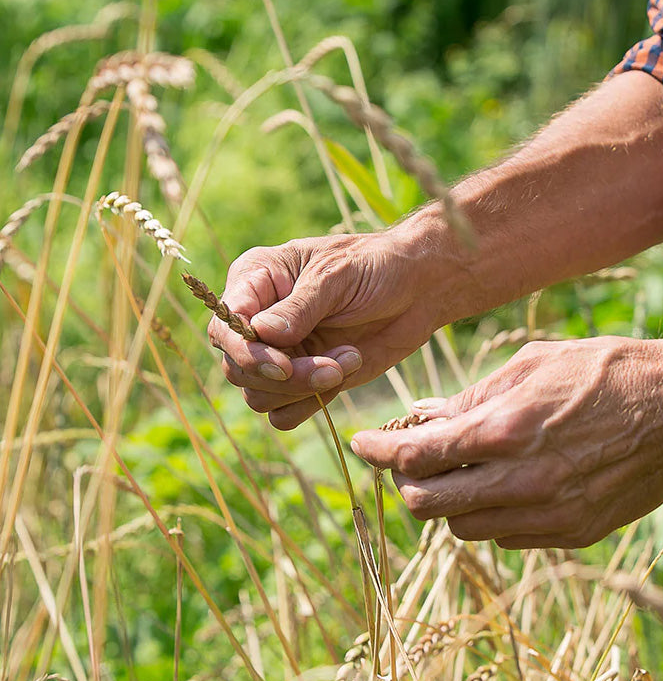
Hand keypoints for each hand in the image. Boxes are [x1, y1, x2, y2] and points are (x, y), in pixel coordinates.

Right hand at [208, 232, 439, 428]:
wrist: (421, 287)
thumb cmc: (377, 265)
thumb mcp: (338, 275)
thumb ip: (299, 307)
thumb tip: (262, 335)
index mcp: (256, 280)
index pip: (225, 326)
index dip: (247, 352)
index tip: (282, 365)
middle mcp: (259, 319)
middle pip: (238, 368)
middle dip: (285, 376)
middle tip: (333, 367)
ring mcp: (281, 352)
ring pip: (259, 396)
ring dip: (303, 389)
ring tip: (348, 359)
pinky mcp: (304, 380)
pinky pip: (283, 414)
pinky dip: (312, 403)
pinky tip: (346, 370)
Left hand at [351, 337, 662, 548]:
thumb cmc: (605, 371)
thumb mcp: (532, 364)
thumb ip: (472, 397)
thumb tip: (423, 415)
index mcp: (504, 430)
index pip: (415, 457)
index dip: (379, 453)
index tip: (362, 446)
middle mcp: (520, 481)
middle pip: (428, 506)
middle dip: (410, 482)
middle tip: (415, 459)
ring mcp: (548, 514)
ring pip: (464, 530)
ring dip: (451, 502)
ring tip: (466, 470)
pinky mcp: (572, 533)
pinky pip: (508, 538)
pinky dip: (492, 516)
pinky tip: (507, 485)